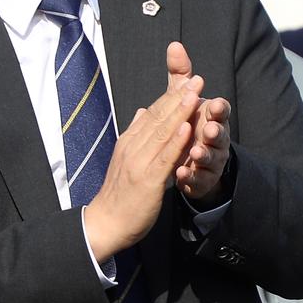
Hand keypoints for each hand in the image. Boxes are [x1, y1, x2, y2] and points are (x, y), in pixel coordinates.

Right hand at [82, 69, 200, 262]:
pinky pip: (164, 157)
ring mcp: (139, 163)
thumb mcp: (125, 158)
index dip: (171, 96)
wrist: (106, 223)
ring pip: (162, 133)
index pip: (152, 114)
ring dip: (180, 112)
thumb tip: (143, 111)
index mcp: (129, 141)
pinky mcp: (147, 180)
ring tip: (195, 94)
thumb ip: (136, 134)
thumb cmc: (119, 194)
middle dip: (178, 97)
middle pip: (158, 118)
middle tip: (196, 79)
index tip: (187, 81)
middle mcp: (132, 147)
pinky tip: (187, 128)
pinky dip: (176, 141)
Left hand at [164, 43, 231, 202]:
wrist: (192, 162)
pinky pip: (198, 177)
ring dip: (203, 154)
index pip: (220, 110)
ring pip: (210, 157)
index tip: (214, 103)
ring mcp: (210, 159)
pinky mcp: (201, 178)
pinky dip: (190, 175)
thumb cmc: (191, 125)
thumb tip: (174, 45)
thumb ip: (181, 76)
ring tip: (194, 153)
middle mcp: (216, 138)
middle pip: (219, 134)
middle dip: (215, 131)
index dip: (219, 108)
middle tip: (208, 130)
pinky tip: (180, 174)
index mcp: (213, 117)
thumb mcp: (186, 101)